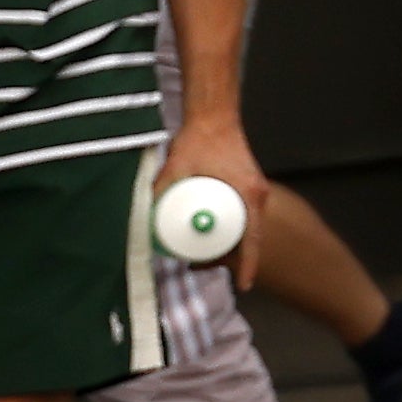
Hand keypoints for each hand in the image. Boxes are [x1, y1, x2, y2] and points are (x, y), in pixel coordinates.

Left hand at [152, 112, 268, 258]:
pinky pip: (243, 215)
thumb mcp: (176, 166)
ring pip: (246, 227)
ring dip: (229, 240)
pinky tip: (209, 225)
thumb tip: (144, 213)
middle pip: (250, 237)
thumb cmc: (201, 138)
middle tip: (205, 265)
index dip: (248, 265)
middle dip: (233, 256)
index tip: (243, 284)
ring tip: (204, 249)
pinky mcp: (249, 187)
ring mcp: (255, 191)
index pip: (253, 239)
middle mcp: (257, 196)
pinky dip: (229, 224)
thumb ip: (160, 190)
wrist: (214, 117)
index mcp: (249, 194)